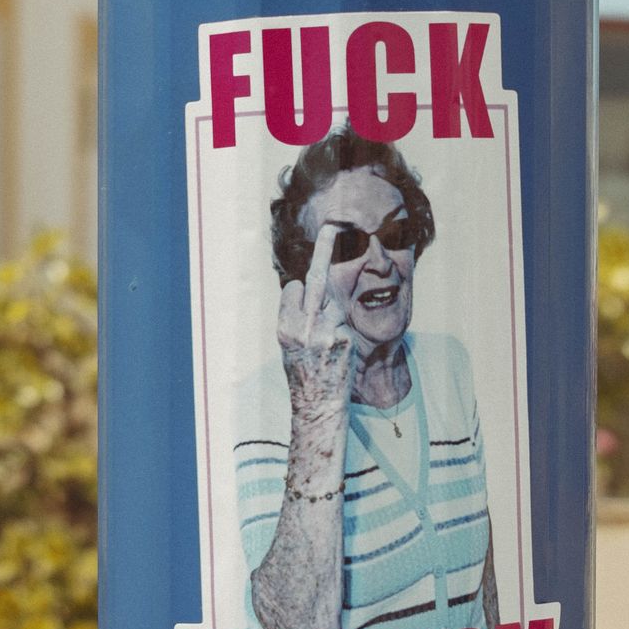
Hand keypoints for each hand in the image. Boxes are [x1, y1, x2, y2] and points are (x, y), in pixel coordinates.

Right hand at [279, 222, 355, 418]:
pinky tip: (337, 354)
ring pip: (333, 303)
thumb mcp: (290, 343)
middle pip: (316, 277)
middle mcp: (303, 325)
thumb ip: (298, 316)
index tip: (305, 298)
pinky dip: (342, 333)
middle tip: (335, 224)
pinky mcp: (344, 339)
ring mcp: (325, 331)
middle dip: (325, 248)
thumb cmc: (303, 372)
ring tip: (326, 345)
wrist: (318, 404)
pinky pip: (344, 323)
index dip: (301, 293)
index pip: (296, 287)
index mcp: (285, 325)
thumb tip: (308, 290)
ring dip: (332, 317)